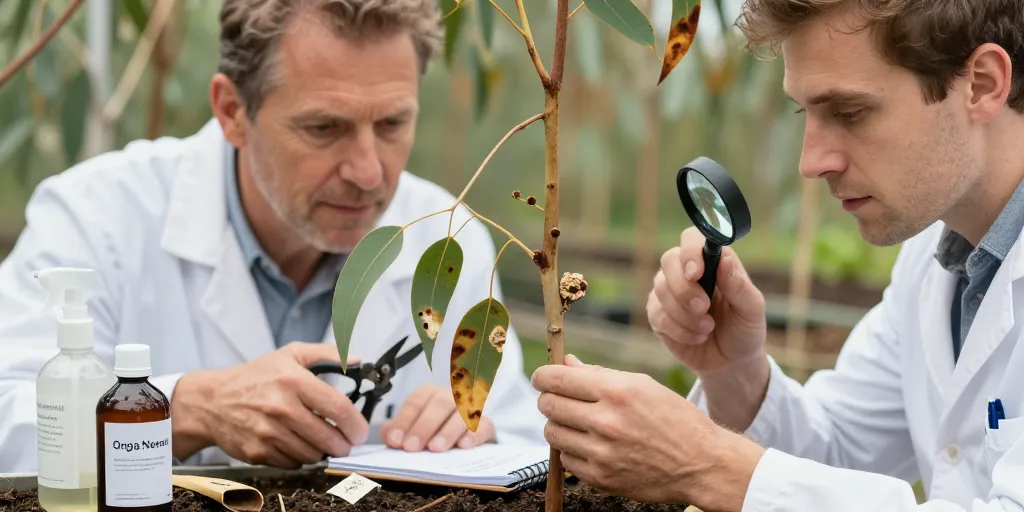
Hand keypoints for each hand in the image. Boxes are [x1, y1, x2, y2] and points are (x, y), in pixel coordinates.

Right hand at [170, 341, 367, 467]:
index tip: (360, 432)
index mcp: (293, 381)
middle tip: (344, 443)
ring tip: (318, 441)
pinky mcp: (258, 452)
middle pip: (329, 438)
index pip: (338, 408)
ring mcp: (268, 432)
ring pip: (313, 454)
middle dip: (343, 444)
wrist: (212, 401)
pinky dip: (300, 458)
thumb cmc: (254, 377)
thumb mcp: (290, 354)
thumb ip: (327, 354)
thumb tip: (357, 360)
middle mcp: (281, 407)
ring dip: (321, 451)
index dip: (356, 425)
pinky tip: (296, 444)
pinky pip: (293, 463)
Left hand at [379, 383, 494, 451]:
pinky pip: (483, 426)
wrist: (463, 432)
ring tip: (435, 448)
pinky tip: (462, 446)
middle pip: (439, 404)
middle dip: (424, 426)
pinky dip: (473, 435)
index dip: (404, 421)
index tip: (395, 441)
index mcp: (429, 394)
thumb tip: (389, 436)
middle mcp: (450, 396)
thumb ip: (397, 430)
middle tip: (412, 448)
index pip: (416, 402)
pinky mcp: (485, 424)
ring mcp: (470, 408)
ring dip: (447, 431)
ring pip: (461, 413)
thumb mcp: (412, 427)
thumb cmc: (433, 428)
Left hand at [532, 355, 764, 509]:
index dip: (543, 376)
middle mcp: (606, 421)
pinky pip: (565, 459)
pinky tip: (591, 445)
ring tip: (579, 423)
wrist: (701, 463)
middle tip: (559, 399)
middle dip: (549, 399)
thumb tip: (565, 363)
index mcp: (617, 391)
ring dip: (559, 425)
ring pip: (551, 433)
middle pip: (548, 405)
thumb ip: (599, 374)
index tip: (542, 378)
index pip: (556, 379)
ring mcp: (601, 452)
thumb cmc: (674, 419)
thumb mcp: (642, 385)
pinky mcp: (600, 477)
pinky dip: (572, 450)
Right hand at [647, 227, 767, 375]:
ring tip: (707, 328)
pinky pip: (657, 315)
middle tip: (704, 308)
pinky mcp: (658, 314)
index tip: (695, 273)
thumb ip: (739, 285)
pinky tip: (697, 337)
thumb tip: (725, 261)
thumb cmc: (744, 329)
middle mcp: (686, 270)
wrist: (731, 361)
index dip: (690, 251)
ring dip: (685, 314)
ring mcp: (669, 291)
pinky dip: (679, 330)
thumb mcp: (752, 310)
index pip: (692, 238)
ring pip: (661, 290)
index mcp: (712, 261)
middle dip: (684, 288)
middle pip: (669, 260)